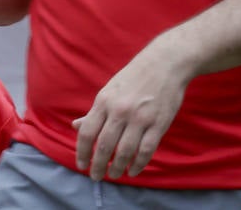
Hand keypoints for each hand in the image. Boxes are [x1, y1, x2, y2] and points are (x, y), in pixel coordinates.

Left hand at [72, 33, 190, 180]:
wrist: (164, 64)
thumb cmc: (133, 77)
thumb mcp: (109, 90)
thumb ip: (94, 112)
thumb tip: (76, 126)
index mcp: (104, 101)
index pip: (87, 133)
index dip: (82, 152)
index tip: (81, 164)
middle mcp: (120, 111)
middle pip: (105, 146)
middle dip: (98, 165)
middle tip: (96, 176)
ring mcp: (140, 118)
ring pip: (125, 152)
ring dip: (118, 167)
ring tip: (114, 175)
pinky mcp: (158, 124)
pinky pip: (146, 150)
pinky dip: (138, 164)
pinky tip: (133, 170)